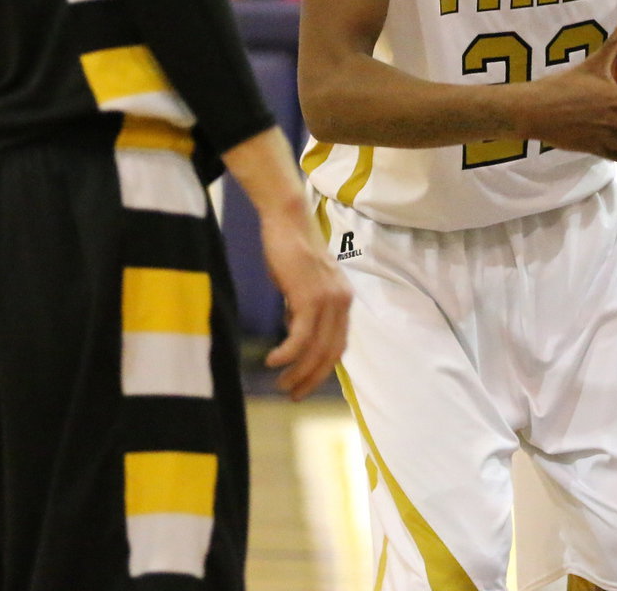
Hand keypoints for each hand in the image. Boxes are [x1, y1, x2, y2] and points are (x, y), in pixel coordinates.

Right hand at [259, 205, 351, 399]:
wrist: (287, 220)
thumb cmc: (290, 251)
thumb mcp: (301, 285)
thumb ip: (303, 309)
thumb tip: (295, 334)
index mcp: (342, 300)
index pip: (338, 346)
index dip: (322, 370)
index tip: (304, 385)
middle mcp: (342, 302)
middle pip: (331, 354)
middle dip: (311, 379)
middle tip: (291, 395)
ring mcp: (328, 300)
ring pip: (317, 350)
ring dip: (298, 372)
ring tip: (280, 384)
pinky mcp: (310, 296)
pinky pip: (301, 337)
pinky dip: (288, 354)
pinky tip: (273, 361)